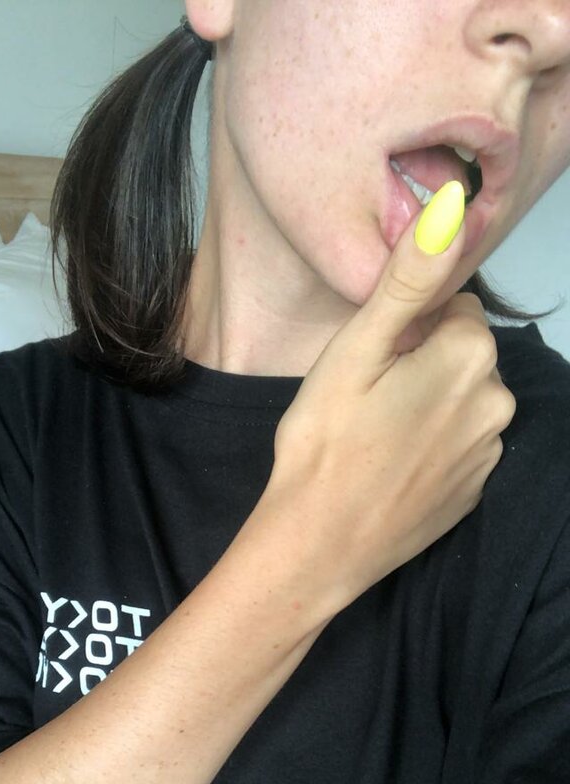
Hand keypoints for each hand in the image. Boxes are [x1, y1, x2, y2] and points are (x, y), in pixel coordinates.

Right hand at [259, 195, 516, 618]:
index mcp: (470, 357)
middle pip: (461, 355)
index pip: (453, 308)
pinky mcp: (474, 491)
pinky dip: (431, 449)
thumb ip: (410, 277)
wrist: (318, 546)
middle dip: (421, 364)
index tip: (369, 361)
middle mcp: (497, 403)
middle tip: (363, 399)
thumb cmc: (325, 443)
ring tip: (372, 437)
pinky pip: (458, 446)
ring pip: (460, 401)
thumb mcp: (356, 348)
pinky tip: (388, 468)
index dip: (406, 327)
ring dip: (427, 407)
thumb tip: (453, 206)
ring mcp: (488, 453)